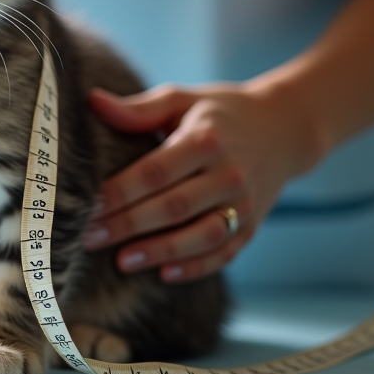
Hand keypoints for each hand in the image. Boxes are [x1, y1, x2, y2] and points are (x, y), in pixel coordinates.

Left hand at [83, 82, 321, 282]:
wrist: (285, 129)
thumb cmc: (219, 113)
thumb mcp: (183, 99)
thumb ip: (139, 108)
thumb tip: (93, 100)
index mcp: (206, 139)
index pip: (156, 171)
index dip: (120, 191)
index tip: (88, 205)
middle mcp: (229, 174)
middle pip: (173, 207)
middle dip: (128, 225)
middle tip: (88, 238)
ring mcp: (244, 204)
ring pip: (200, 235)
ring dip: (160, 251)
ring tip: (122, 261)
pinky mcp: (253, 225)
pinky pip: (224, 252)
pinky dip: (196, 267)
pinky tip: (164, 274)